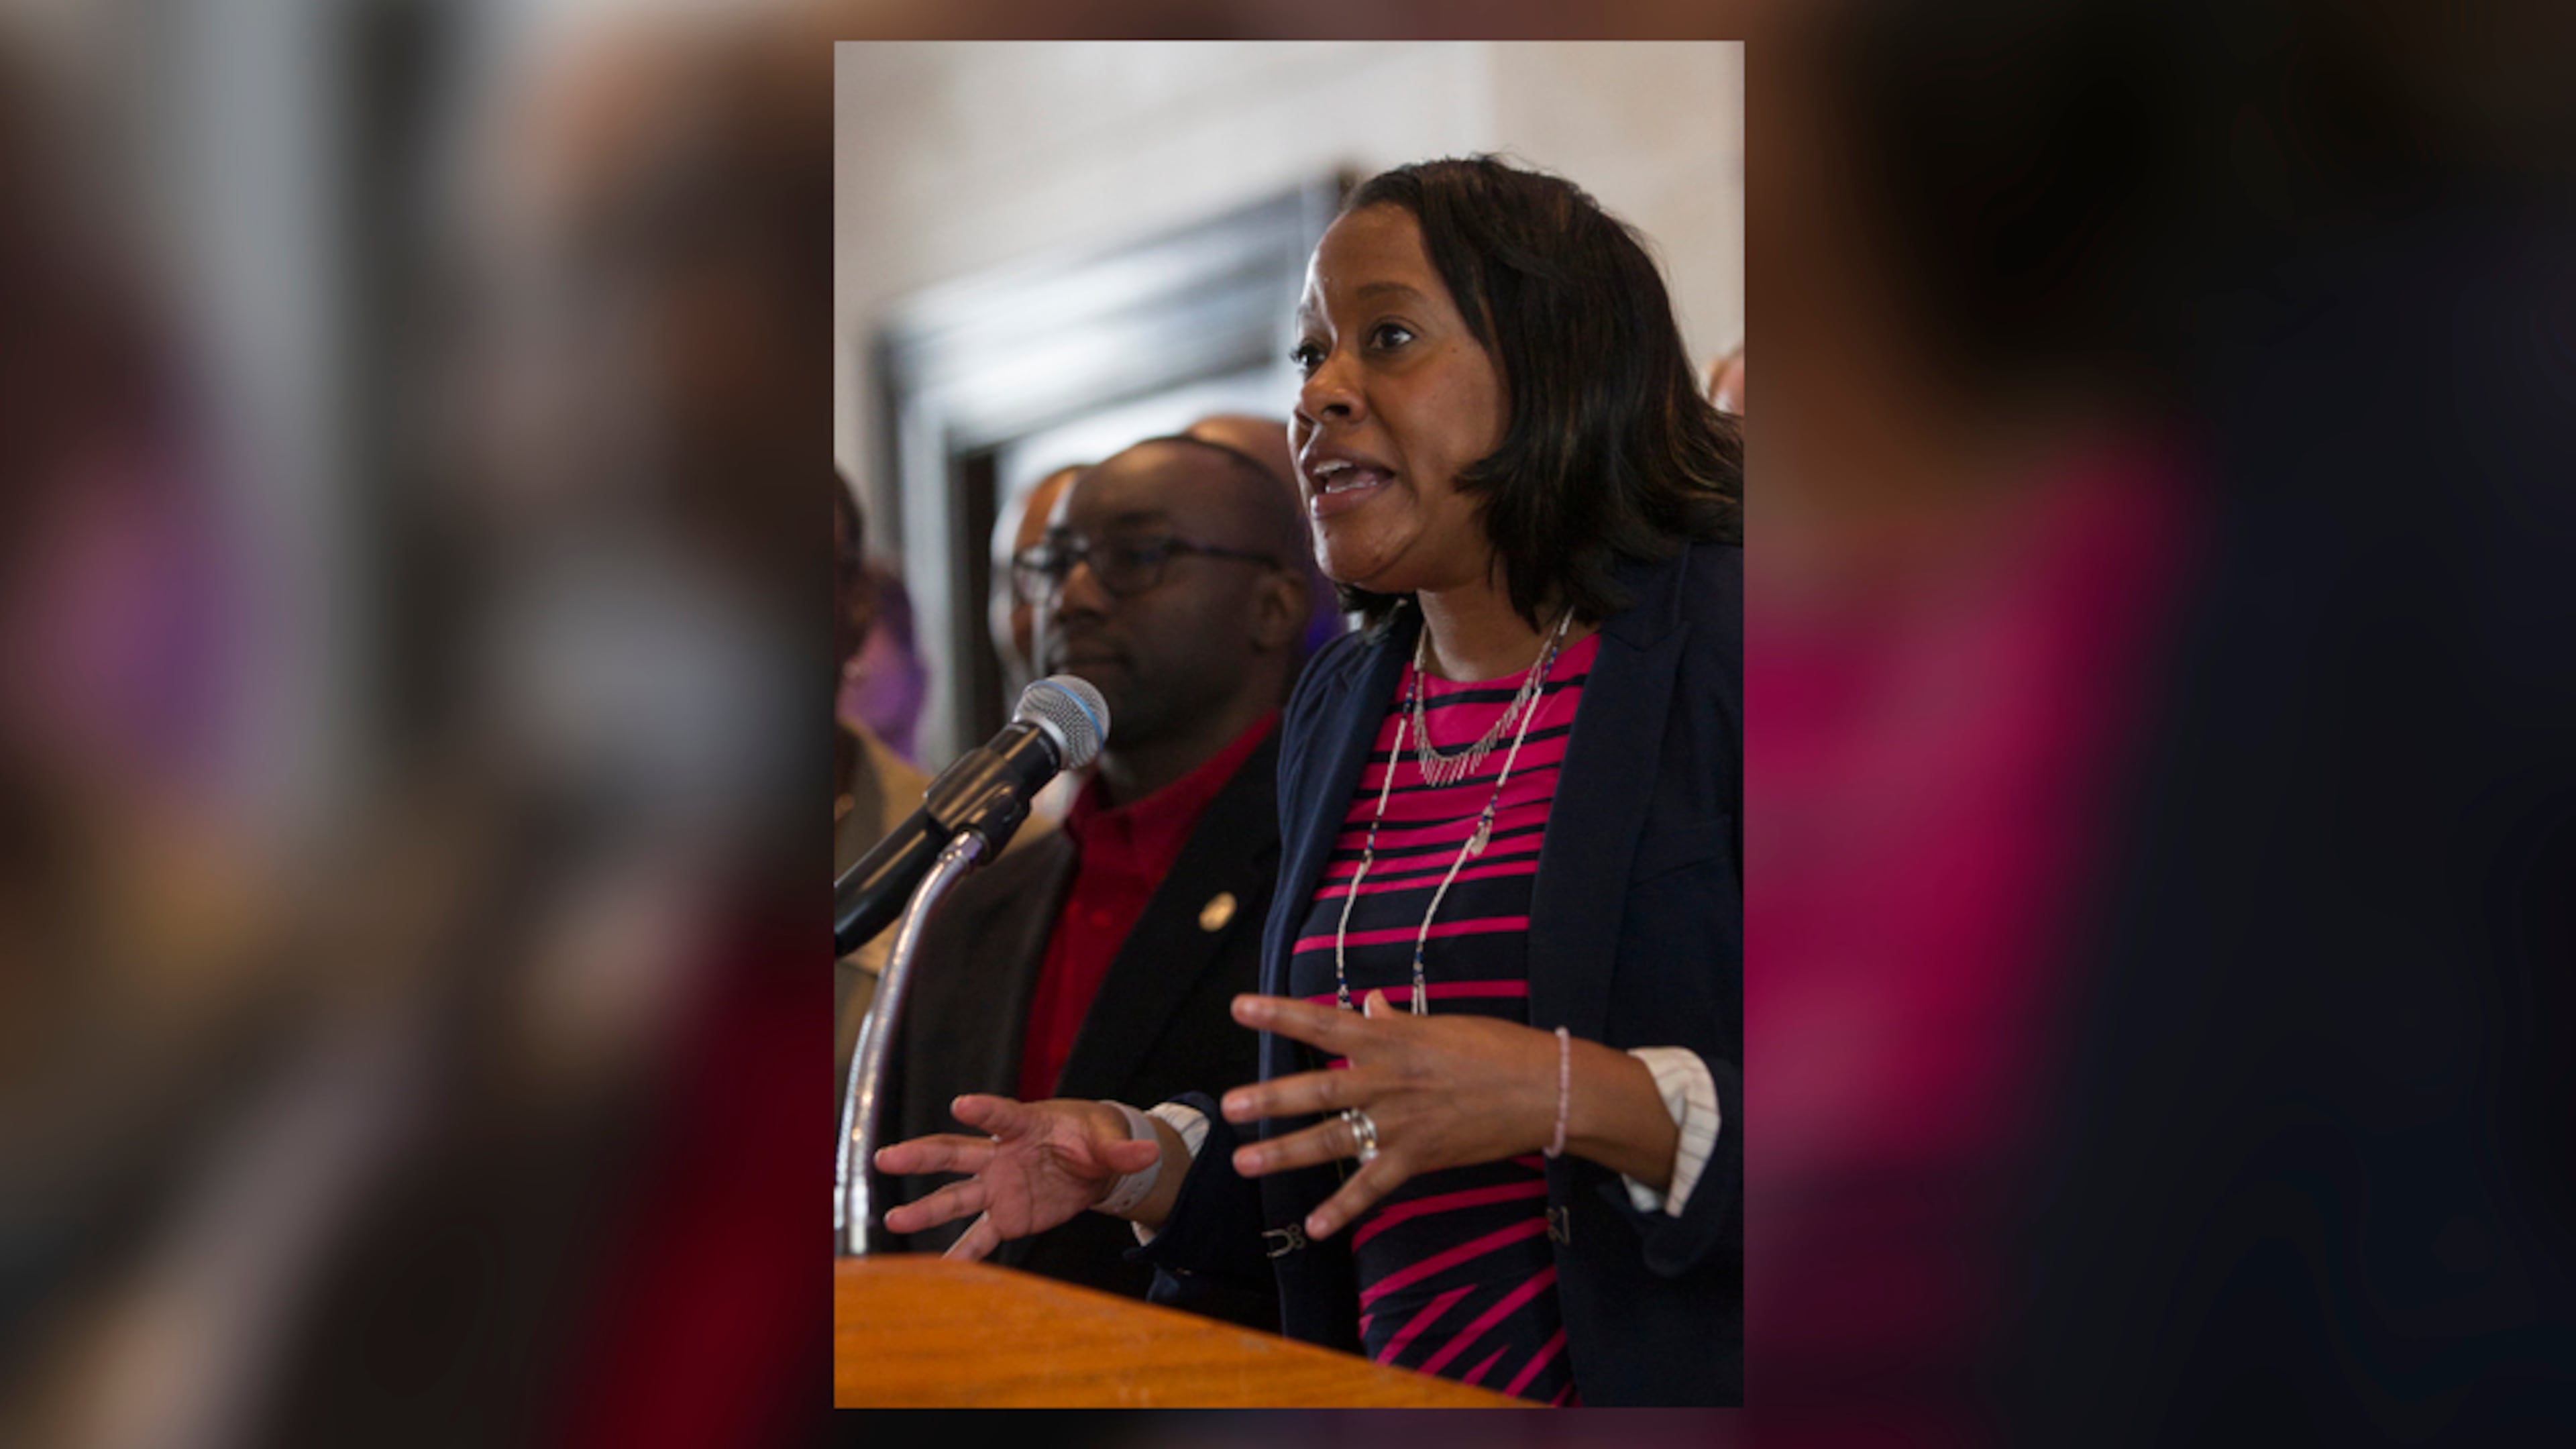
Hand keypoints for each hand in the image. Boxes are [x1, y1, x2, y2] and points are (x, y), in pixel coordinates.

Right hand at [874, 1095, 1159, 1261]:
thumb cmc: (1093, 1138)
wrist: (1092, 1162)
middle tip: (887, 1158)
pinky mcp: (1006, 1216)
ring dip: (926, 1210)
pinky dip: (963, 1255)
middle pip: (955, 1153)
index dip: (984, 1110)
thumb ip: (1121, 1150)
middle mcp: (1001, 1155)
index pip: (1002, 1115)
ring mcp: (998, 1187)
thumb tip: (1149, 1153)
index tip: (962, 1104)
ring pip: (957, 1197)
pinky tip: (939, 1272)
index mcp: (1025, 1125)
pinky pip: (980, 1237)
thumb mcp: (1107, 1140)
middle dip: (921, 1156)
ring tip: (894, 1221)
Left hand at [1218, 989, 1561, 1241]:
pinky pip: (1373, 1187)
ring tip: (1244, 1162)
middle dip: (1269, 1099)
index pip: (1324, 1023)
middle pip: (1317, 1090)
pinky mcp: (1420, 1157)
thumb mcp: (1442, 1025)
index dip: (1279, 1014)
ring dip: (1286, 1152)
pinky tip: (1315, 1226)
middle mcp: (1387, 1080)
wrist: (1546, 1089)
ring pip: (1333, 1140)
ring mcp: (1401, 1122)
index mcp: (1391, 1039)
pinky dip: (1344, 1209)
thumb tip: (1368, 1006)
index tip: (1240, 1007)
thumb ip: (1397, 1021)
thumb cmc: (1498, 1049)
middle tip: (1229, 1106)